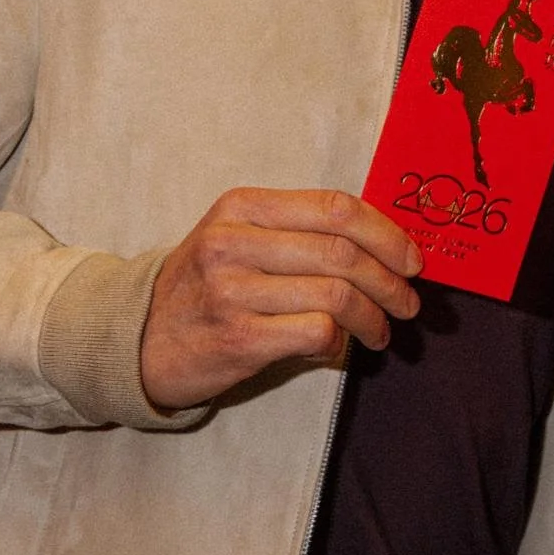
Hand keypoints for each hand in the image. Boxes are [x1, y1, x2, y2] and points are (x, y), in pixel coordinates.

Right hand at [140, 188, 422, 410]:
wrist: (140, 338)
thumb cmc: (205, 287)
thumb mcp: (239, 238)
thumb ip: (298, 233)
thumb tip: (385, 248)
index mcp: (243, 207)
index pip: (335, 208)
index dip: (386, 234)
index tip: (413, 259)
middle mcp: (234, 241)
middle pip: (343, 252)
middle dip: (390, 281)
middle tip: (408, 304)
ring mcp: (232, 289)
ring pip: (336, 295)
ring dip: (373, 318)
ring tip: (379, 332)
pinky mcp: (237, 336)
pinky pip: (316, 332)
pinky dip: (339, 342)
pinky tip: (339, 348)